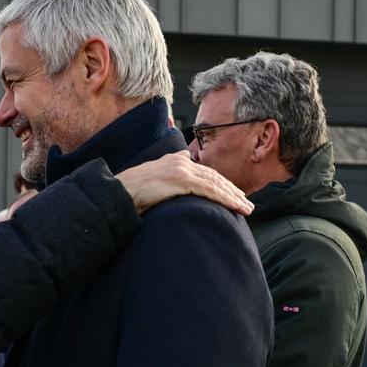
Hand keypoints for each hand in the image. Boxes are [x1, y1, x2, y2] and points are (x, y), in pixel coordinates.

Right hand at [116, 151, 252, 214]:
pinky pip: (210, 190)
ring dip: (234, 197)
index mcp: (175, 160)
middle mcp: (181, 162)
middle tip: (247, 203)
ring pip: (215, 184)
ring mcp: (181, 170)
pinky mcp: (181, 180)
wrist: (119, 192)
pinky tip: (236, 206)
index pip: (205, 173)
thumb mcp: (153, 176)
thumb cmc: (132, 190)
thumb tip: (184, 158)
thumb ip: (169, 169)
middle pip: (214, 177)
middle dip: (232, 190)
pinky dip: (226, 198)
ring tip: (246, 208)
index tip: (234, 195)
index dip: (221, 184)